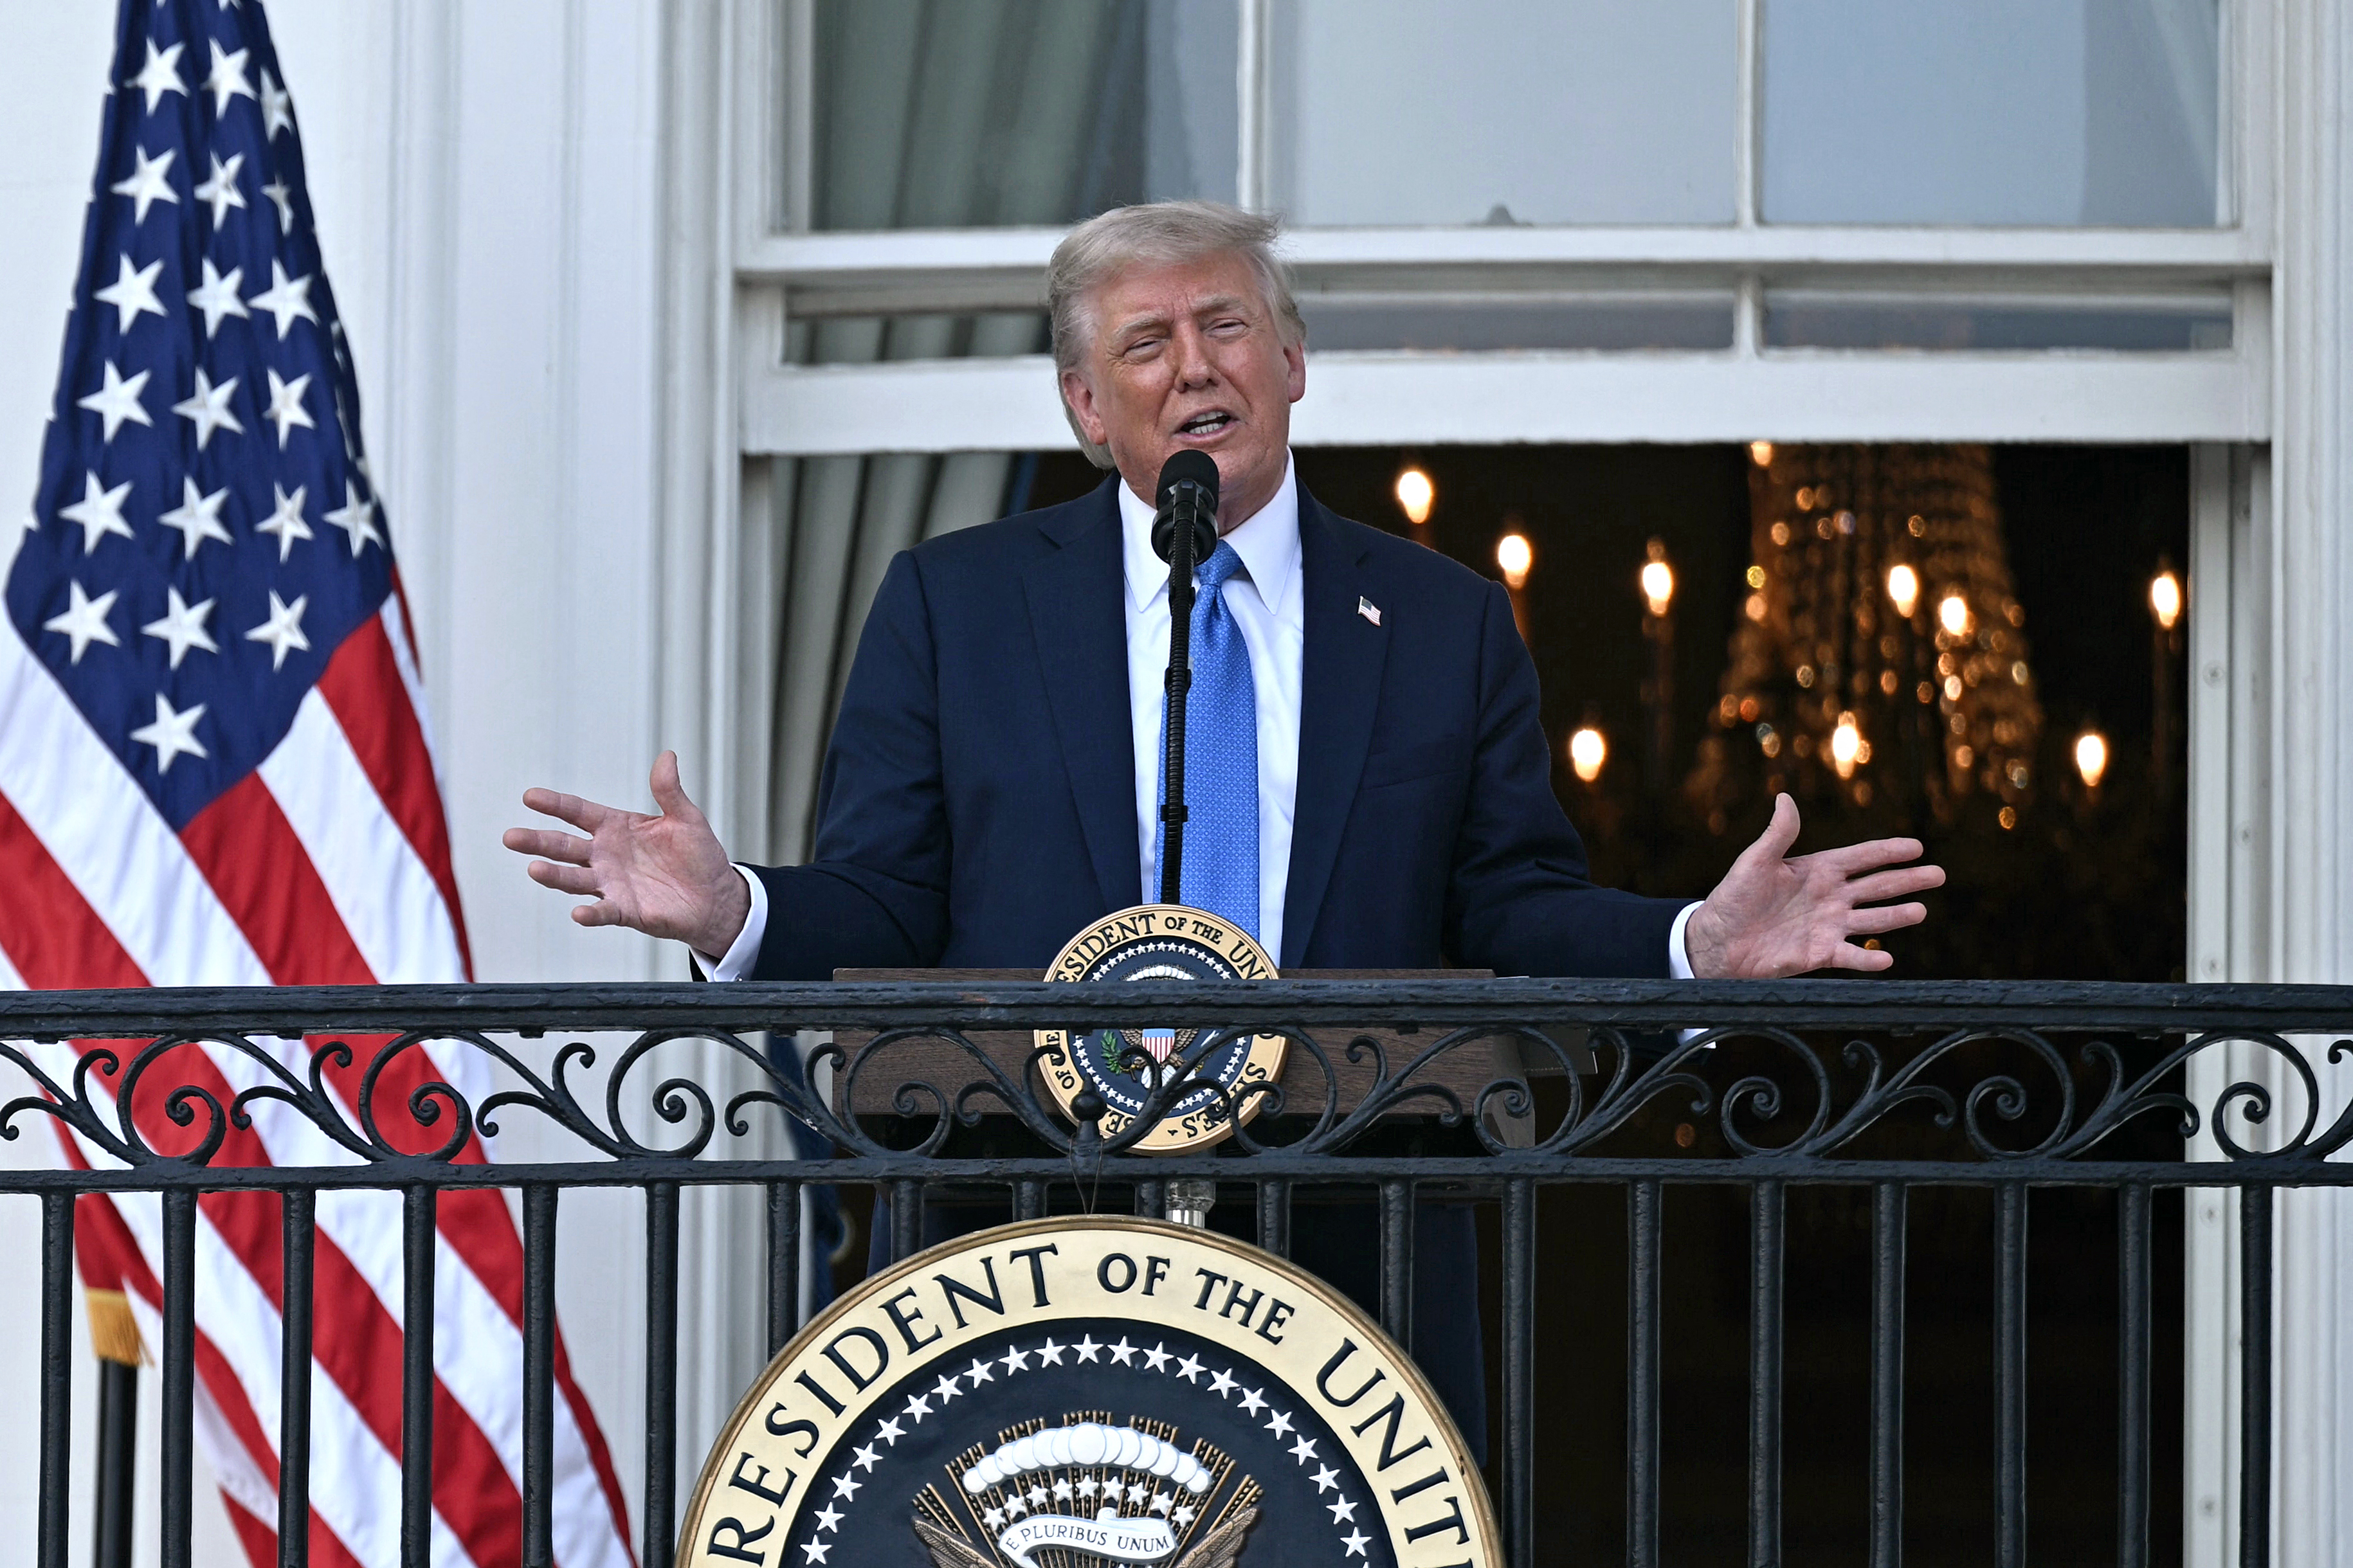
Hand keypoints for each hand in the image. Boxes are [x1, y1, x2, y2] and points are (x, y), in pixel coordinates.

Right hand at [500, 751, 750, 957]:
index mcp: (616, 827)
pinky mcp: (625, 910)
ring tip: (535, 869)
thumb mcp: (686, 818)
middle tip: (511, 837)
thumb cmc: (698, 855)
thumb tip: (667, 756)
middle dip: (538, 841)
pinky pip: (603, 912)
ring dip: (555, 875)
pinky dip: (591, 914)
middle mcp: (606, 855)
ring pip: (575, 878)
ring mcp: (612, 884)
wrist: (715, 896)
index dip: (555, 804)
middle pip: (565, 846)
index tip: (529, 796)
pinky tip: (578, 913)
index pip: (578, 812)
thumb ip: (669, 791)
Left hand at [1682, 794, 1943, 978]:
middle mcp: (1830, 897)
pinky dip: (1869, 959)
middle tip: (1939, 874)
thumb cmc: (1733, 898)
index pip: (1861, 858)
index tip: (1916, 846)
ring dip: (1897, 916)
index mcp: (1818, 870)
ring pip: (1872, 919)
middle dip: (1908, 880)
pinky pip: (1851, 956)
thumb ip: (1777, 834)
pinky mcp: (1820, 954)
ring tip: (1922, 910)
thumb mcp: (1754, 862)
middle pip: (1877, 886)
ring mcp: (1828, 925)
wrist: (1717, 942)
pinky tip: (1888, 960)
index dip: (1888, 852)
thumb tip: (1785, 798)